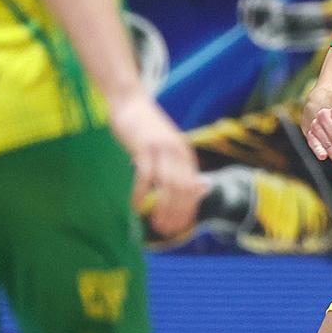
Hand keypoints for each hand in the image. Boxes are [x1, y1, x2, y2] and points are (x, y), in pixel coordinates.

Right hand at [108, 91, 200, 234]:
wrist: (131, 101)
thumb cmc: (148, 129)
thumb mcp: (170, 148)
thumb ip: (181, 168)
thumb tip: (200, 188)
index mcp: (187, 155)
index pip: (193, 189)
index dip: (189, 210)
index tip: (181, 228)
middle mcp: (178, 153)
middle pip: (183, 190)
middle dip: (176, 213)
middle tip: (166, 231)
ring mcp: (161, 150)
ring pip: (168, 185)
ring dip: (162, 207)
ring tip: (155, 224)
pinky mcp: (144, 147)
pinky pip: (145, 175)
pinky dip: (142, 193)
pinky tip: (136, 206)